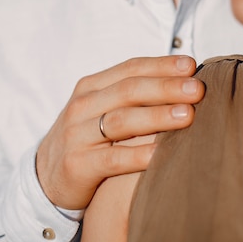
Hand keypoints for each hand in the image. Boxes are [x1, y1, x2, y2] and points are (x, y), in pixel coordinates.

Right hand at [36, 55, 203, 208]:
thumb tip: (183, 80)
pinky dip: (138, 155)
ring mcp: (76, 135)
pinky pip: (112, 159)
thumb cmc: (88, 137)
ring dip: (157, 116)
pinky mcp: (77, 165)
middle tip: (197, 89)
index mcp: (91, 86)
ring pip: (121, 121)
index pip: (130, 68)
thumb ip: (133, 95)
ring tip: (187, 115)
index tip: (191, 65)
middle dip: (166, 88)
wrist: (46, 176)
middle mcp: (82, 106)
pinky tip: (161, 154)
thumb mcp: (102, 108)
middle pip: (129, 90)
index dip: (161, 65)